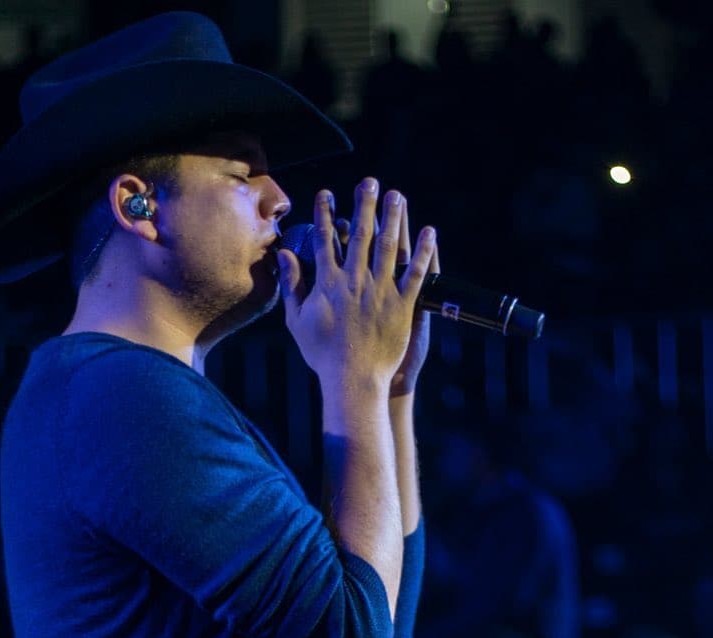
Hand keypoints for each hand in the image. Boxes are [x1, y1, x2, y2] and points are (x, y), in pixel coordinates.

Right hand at [277, 180, 435, 391]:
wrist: (353, 380)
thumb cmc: (322, 354)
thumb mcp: (297, 321)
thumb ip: (291, 286)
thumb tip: (283, 256)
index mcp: (329, 284)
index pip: (326, 240)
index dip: (327, 214)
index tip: (328, 193)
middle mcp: (356, 282)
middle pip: (361, 235)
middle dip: (365, 205)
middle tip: (370, 182)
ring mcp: (382, 292)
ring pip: (390, 247)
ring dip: (394, 218)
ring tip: (397, 196)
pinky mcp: (404, 306)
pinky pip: (417, 273)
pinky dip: (424, 251)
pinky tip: (429, 231)